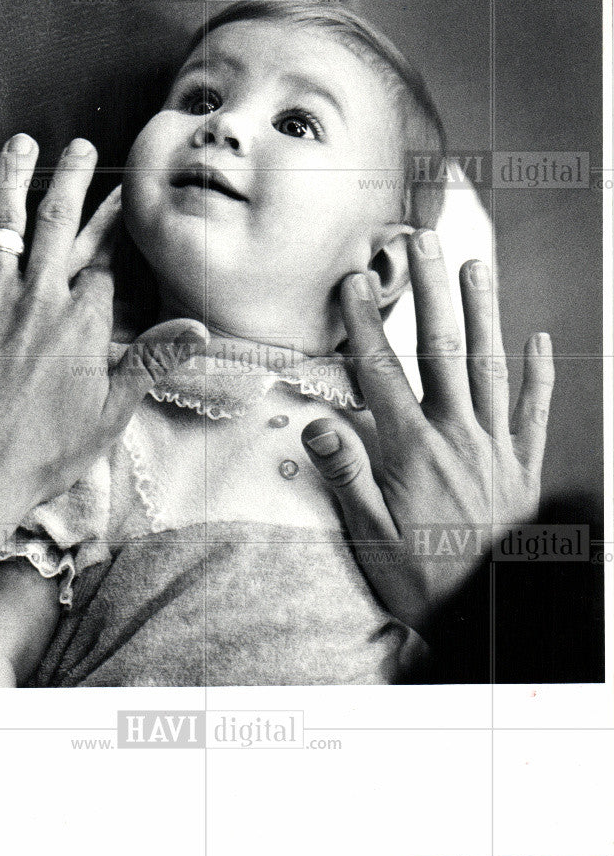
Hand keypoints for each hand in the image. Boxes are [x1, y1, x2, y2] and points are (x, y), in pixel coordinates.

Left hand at [0, 133, 206, 528]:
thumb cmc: (44, 450)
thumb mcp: (111, 413)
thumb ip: (150, 361)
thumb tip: (198, 330)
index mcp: (81, 322)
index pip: (106, 259)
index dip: (117, 225)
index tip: (124, 198)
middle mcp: (39, 298)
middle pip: (60, 224)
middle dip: (72, 180)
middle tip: (80, 147)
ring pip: (5, 225)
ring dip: (16, 180)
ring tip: (23, 145)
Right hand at [301, 229, 554, 633]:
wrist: (494, 613)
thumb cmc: (425, 579)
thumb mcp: (371, 539)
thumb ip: (347, 477)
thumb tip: (315, 426)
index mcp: (413, 451)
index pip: (382, 374)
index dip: (364, 324)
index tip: (352, 282)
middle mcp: (457, 436)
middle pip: (441, 351)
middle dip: (430, 292)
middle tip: (422, 242)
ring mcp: (496, 446)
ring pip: (489, 367)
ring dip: (483, 313)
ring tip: (477, 267)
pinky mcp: (525, 465)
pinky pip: (535, 410)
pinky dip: (539, 372)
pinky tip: (541, 339)